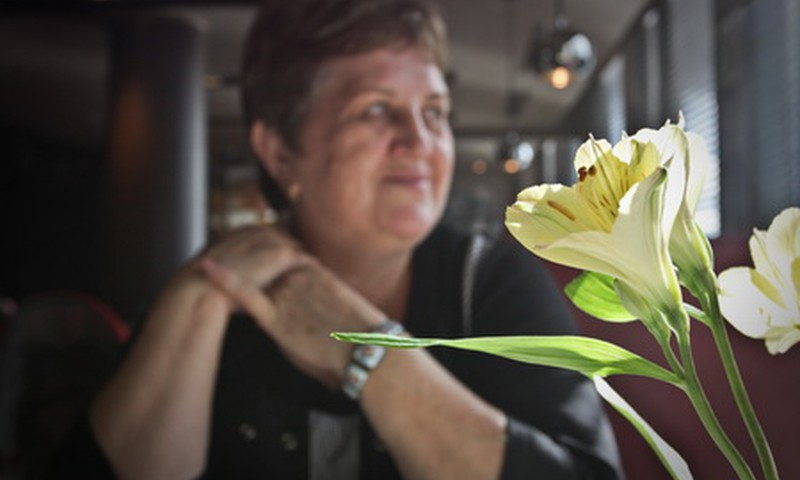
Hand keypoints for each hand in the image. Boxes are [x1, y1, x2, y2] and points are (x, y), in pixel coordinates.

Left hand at [200, 233, 384, 388]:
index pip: (279, 255)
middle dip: (240, 252)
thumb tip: (312, 305)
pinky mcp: (277, 317)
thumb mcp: (340, 309)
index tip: (244, 239)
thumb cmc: (361, 340)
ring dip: (229, 262)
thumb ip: (319, 300)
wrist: (370, 353)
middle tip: (217, 242)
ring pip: (251, 272)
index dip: (259, 249)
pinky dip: (226, 280)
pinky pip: (247, 294)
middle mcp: (298, 278)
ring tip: (201, 253)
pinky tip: (207, 269)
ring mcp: (287, 295)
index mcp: (313, 273)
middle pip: (262, 260)